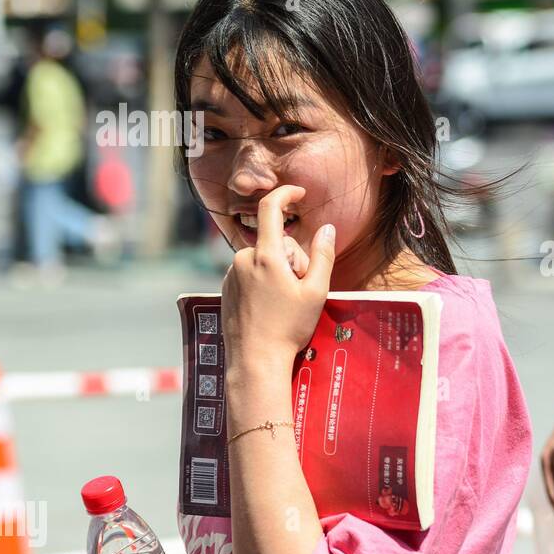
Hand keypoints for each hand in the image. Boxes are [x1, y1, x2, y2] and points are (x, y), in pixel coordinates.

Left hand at [221, 185, 334, 374]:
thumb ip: (323, 256)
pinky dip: (264, 281)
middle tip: (302, 288)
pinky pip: (250, 273)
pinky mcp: (226, 288)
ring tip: (285, 303)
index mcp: (266, 256)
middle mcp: (243, 259)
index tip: (299, 192)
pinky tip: (270, 307)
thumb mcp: (315, 292)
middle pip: (276, 243)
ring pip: (263, 259)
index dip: (286, 193)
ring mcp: (231, 274)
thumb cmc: (289, 327)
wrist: (255, 360)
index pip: (271, 208)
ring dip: (279, 272)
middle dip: (293, 258)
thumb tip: (328, 227)